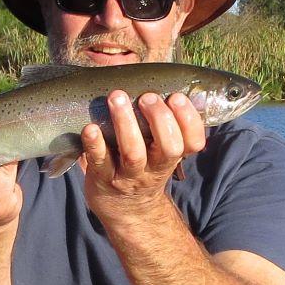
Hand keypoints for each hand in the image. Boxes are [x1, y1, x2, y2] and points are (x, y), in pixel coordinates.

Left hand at [80, 91, 206, 221]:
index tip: (177, 97)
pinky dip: (94, 143)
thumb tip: (155, 75)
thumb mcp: (160, 150)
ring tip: (117, 97)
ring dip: (126, 123)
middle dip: (160, 119)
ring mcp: (128, 175)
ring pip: (133, 153)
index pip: (193, 142)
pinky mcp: (103, 178)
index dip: (190, 121)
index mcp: (172, 156)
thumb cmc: (143, 166)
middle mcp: (155, 167)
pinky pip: (100, 161)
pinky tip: (90, 127)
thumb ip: (164, 121)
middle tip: (147, 97)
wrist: (125, 209)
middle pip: (168, 147)